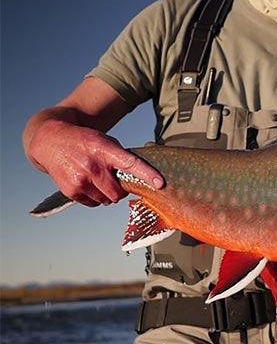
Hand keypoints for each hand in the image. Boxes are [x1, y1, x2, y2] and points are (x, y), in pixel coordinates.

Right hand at [28, 120, 162, 206]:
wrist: (50, 141)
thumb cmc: (83, 141)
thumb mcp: (104, 140)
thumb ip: (121, 157)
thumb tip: (141, 176)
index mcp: (104, 149)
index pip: (130, 164)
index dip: (146, 174)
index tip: (159, 183)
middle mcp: (92, 166)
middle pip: (119, 193)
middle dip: (120, 190)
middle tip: (114, 181)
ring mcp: (81, 180)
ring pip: (107, 200)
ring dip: (107, 194)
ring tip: (97, 179)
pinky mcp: (71, 191)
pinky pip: (93, 204)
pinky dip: (94, 197)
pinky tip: (87, 183)